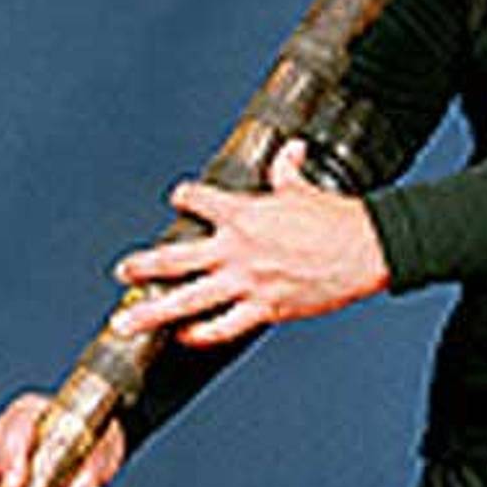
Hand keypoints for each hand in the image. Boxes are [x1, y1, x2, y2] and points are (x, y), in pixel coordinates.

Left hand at [110, 140, 389, 346]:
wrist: (365, 249)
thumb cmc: (337, 218)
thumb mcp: (304, 187)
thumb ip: (287, 171)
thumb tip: (290, 150)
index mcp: (244, 213)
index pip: (199, 200)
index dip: (185, 197)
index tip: (177, 199)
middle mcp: (237, 249)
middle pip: (174, 258)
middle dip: (143, 266)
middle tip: (121, 272)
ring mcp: (247, 282)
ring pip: (187, 299)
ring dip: (153, 311)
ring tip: (127, 322)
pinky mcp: (265, 308)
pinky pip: (223, 327)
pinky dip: (201, 334)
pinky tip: (184, 336)